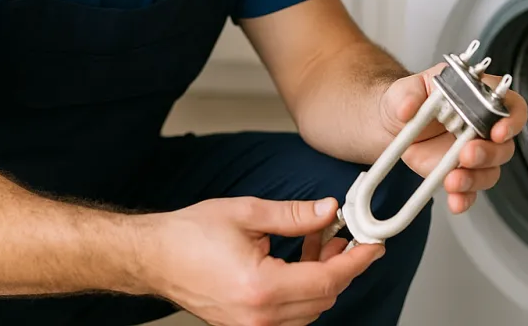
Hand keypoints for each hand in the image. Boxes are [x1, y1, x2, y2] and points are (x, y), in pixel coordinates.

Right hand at [142, 195, 383, 325]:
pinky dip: (303, 289)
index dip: (357, 261)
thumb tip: (329, 212)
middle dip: (343, 266)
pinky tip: (301, 261)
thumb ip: (294, 216)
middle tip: (348, 235)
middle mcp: (259, 316)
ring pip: (310, 309)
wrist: (154, 257)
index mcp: (261, 288)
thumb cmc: (189, 235)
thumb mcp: (247, 213)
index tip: (373, 244)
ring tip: (321, 242)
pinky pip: (290, 314)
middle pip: (325, 298)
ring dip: (323, 277)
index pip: (328, 280)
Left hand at [379, 65, 527, 214]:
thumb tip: (407, 107)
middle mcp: (481, 126)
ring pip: (490, 171)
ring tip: (453, 180)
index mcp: (476, 98)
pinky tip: (455, 200)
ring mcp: (472, 152)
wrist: (391, 126)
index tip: (498, 131)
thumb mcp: (403, 90)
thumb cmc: (406, 101)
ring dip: (475, 178)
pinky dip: (465, 198)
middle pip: (503, 145)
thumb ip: (407, 96)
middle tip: (467, 155)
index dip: (511, 120)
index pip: (510, 106)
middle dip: (488, 154)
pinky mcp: (460, 173)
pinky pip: (470, 191)